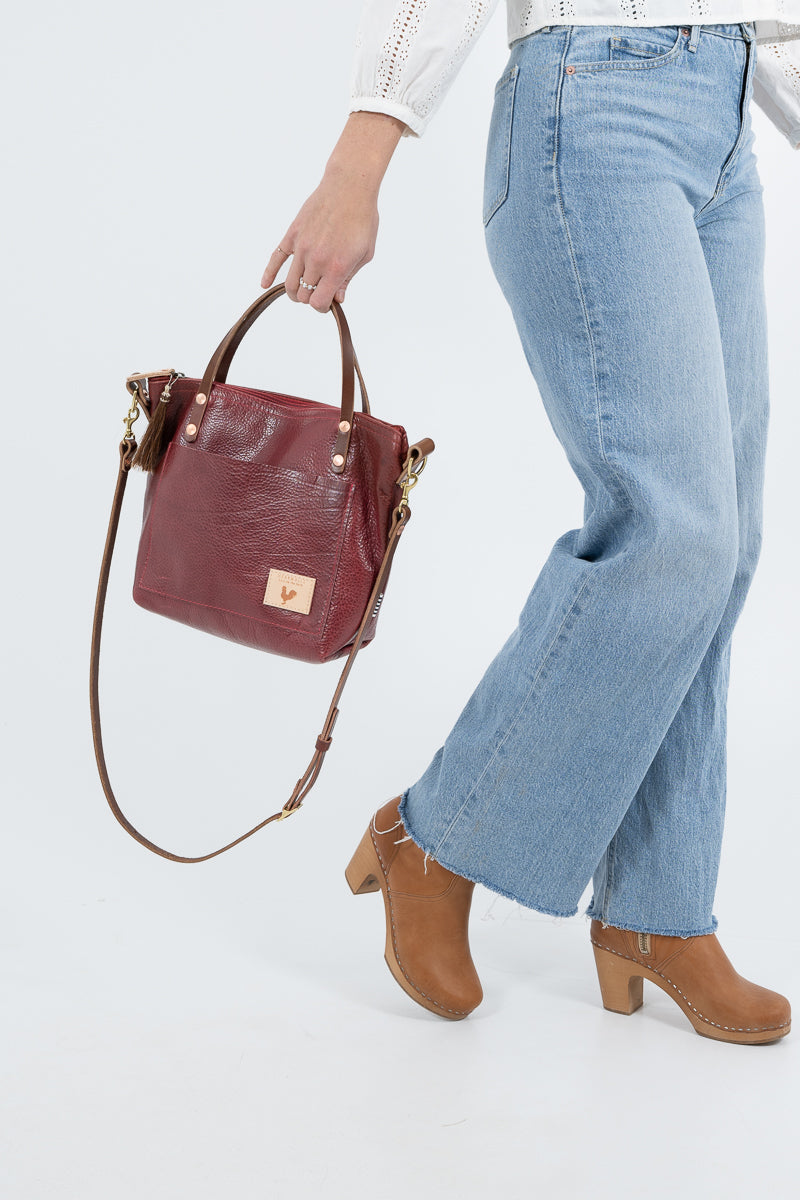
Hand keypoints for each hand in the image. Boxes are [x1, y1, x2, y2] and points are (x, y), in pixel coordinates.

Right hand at [261, 169, 378, 312]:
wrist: (348, 187)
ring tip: (302, 290)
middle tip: (319, 291)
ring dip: (295, 292)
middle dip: (311, 298)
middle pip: (304, 295)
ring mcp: (301, 247)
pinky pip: (276, 258)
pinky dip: (269, 274)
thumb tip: (338, 298)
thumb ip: (348, 279)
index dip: (322, 307)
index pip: (319, 302)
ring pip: (290, 283)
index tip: (328, 302)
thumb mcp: (364, 254)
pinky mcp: (292, 234)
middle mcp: (316, 260)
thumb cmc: (361, 219)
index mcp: (336, 267)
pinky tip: (265, 285)